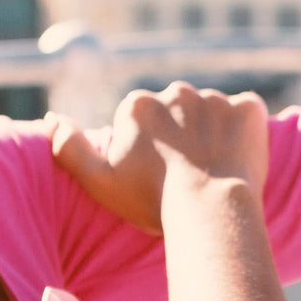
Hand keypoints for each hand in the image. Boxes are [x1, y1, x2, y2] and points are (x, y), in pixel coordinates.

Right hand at [48, 81, 268, 236]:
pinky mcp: (249, 107)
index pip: (142, 122)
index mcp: (138, 105)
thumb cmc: (152, 199)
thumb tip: (51, 118)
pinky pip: (247, 114)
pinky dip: (246, 131)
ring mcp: (215, 97)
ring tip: (215, 171)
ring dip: (213, 133)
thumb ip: (69, 147)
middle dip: (181, 136)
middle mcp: (175, 91)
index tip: (157, 176)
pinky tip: (241, 159)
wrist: (210, 209)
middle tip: (188, 175)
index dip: (149, 151)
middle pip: (177, 112)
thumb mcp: (98, 180)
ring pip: (212, 113)